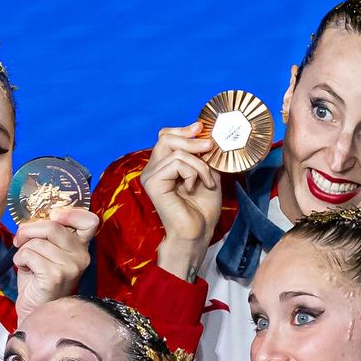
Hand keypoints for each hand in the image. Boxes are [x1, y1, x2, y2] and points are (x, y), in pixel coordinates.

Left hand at [13, 205, 97, 312]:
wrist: (34, 308)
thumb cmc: (38, 278)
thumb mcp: (47, 250)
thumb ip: (48, 233)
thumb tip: (32, 217)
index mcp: (82, 247)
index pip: (89, 221)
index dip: (70, 213)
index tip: (53, 216)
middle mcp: (81, 256)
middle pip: (52, 226)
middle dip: (28, 230)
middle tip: (20, 240)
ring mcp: (70, 267)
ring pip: (37, 242)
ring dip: (22, 250)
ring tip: (26, 263)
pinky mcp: (55, 276)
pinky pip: (29, 254)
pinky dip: (19, 259)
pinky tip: (24, 269)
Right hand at [141, 122, 222, 278]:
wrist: (198, 233)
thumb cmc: (202, 209)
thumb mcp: (207, 173)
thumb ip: (202, 154)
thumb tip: (202, 131)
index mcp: (163, 167)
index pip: (165, 136)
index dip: (182, 129)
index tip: (200, 128)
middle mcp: (152, 169)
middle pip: (166, 137)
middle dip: (192, 140)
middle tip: (209, 147)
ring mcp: (150, 176)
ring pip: (176, 151)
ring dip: (199, 164)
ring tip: (207, 181)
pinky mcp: (153, 182)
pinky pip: (177, 162)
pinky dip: (193, 172)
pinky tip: (195, 187)